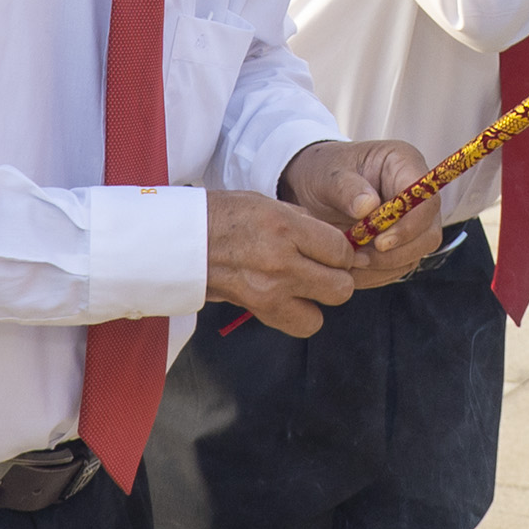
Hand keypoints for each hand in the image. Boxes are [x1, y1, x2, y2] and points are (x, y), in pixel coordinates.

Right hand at [205, 187, 366, 336]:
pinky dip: (301, 315)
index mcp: (285, 228)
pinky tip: (291, 298)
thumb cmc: (225, 216)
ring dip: (320, 301)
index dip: (344, 252)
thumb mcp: (268, 204)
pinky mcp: (260, 310)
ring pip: (323, 313)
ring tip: (307, 285)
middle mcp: (281, 262)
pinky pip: (300, 325)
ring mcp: (270, 291)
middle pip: (340, 287)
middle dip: (339, 278)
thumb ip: (305, 223)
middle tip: (326, 269)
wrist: (184, 241)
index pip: (340, 251)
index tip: (335, 250)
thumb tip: (339, 243)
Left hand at [279, 138, 443, 287]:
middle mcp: (415, 195)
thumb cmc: (322, 172)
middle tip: (359, 258)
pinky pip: (396, 268)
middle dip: (395, 253)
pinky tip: (350, 269)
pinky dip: (374, 274)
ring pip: (413, 255)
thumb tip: (369, 206)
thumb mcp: (326, 175)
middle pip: (427, 234)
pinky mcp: (400, 244)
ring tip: (348, 263)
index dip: (409, 226)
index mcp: (404, 165)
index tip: (379, 242)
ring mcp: (410, 222)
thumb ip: (345, 188)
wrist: (311, 186)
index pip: (425, 200)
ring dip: (382, 266)